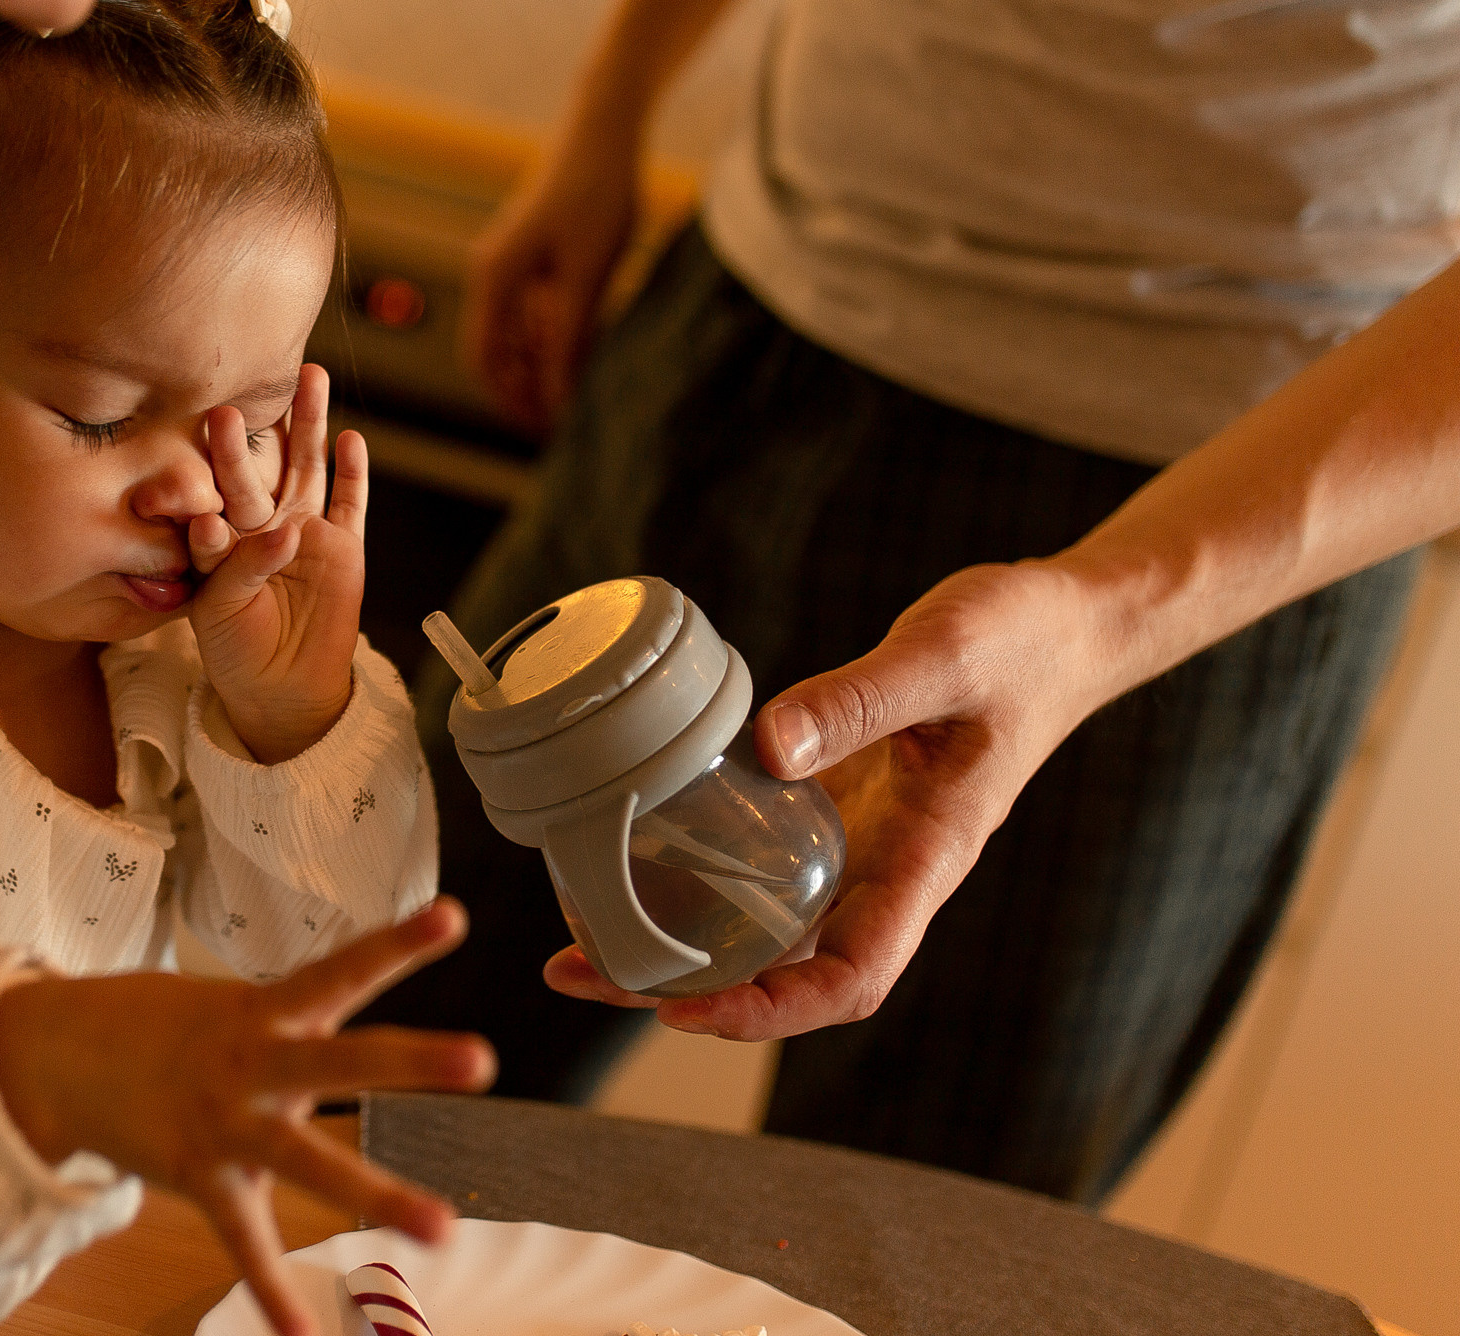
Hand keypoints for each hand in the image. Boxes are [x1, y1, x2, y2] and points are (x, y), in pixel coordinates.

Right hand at [0, 899, 496, 1335]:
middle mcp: (253, 1062)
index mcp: (267, 1010)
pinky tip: (303, 1335)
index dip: (396, 942)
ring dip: (378, 1193)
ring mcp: (227, 1123)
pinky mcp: (200, 1176)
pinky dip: (271, 1289)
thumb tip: (363, 1026)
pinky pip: (243, 1240)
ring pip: (310, 1160)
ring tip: (445, 1230)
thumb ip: (300, 1019)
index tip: (453, 916)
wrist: (61, 1053)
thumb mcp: (232, 1003)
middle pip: (342, 1057)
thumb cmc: (166, 1026)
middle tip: (481, 1059)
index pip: (341, 967)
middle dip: (411, 1062)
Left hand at [187, 364, 369, 762]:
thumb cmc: (235, 647)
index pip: (218, 494)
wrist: (280, 687)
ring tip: (310, 378)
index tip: (210, 437)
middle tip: (243, 396)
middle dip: (253, 435)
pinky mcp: (344, 547)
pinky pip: (350, 503)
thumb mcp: (221, 610)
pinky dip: (353, 473)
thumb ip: (244, 566)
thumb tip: (285, 531)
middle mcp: (264, 524)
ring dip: (308, 426)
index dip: (215, 467)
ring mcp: (306, 531)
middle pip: (261, 469)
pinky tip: (351, 439)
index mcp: (224, 537)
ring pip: (307, 468)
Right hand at [462, 115, 641, 433]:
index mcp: (493, 278)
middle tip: (564, 417)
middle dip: (524, 387)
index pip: (482, 359)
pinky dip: (550, 334)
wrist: (604, 129)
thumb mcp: (587, 278)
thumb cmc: (596, 195)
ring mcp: (511, 261)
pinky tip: (582, 347)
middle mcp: (492, 272)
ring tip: (578, 388)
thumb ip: (569, 340)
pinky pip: (531, 308)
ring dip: (539, 363)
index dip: (510, 400)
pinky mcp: (532, 252)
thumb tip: (559, 397)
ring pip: (514, 331)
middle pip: (494, 349)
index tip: (544, 428)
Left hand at [544, 560, 1119, 1037]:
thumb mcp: (943, 656)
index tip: (689, 1007)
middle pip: (788, 973)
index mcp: (926, 858)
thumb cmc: (1020, 642)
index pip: (855, 976)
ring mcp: (856, 846)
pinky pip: (760, 866)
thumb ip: (858, 700)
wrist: (1060, 628)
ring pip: (764, 928)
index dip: (774, 1009)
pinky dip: (697, 878)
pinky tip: (631, 862)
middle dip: (690, 993)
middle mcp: (885, 871)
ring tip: (577, 946)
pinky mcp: (832, 809)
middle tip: (581, 975)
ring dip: (678, 946)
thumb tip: (766, 749)